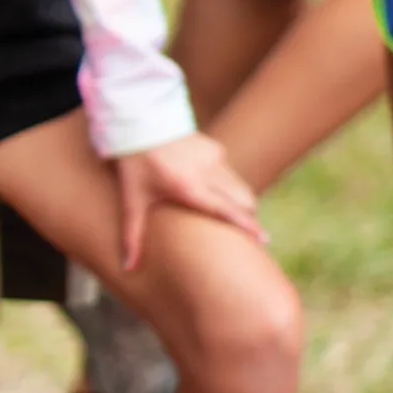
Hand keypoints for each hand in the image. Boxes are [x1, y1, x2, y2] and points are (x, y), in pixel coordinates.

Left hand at [113, 134, 264, 270]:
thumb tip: (128, 268)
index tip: (264, 240)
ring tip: (229, 214)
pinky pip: (230, 173)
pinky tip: (210, 190)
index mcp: (188, 187)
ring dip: (239, 202)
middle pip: (244, 200)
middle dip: (247, 216)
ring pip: (240, 187)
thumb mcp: (131, 202)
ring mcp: (214, 158)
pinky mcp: (216, 148)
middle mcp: (207, 172)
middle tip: (246, 232)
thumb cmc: (134, 167)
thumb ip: (132, 237)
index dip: (247, 225)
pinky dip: (227, 186)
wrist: (139, 124)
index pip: (226, 210)